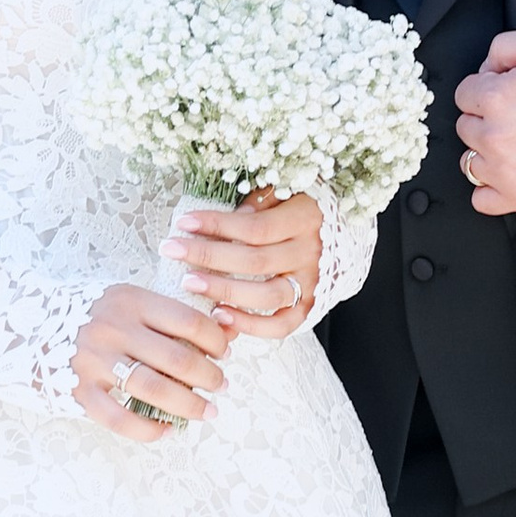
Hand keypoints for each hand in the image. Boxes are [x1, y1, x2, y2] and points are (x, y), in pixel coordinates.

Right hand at [74, 282, 236, 441]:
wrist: (29, 324)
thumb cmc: (93, 313)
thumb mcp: (129, 300)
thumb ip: (170, 312)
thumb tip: (228, 328)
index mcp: (131, 301)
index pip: (189, 321)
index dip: (216, 342)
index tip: (225, 353)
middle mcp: (113, 329)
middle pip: (178, 359)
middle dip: (210, 378)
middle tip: (222, 387)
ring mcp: (94, 361)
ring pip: (155, 391)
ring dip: (190, 405)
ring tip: (207, 411)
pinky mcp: (79, 391)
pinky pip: (120, 419)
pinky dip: (149, 430)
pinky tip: (167, 431)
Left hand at [164, 189, 323, 339]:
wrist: (343, 230)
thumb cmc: (303, 204)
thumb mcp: (286, 190)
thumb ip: (260, 202)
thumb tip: (232, 218)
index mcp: (305, 219)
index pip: (255, 227)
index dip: (218, 225)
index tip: (184, 222)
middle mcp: (311, 254)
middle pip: (254, 261)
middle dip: (208, 256)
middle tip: (172, 251)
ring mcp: (312, 284)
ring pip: (266, 296)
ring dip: (225, 291)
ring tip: (189, 283)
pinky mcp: (309, 307)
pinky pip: (281, 325)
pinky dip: (251, 326)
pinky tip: (219, 316)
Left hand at [454, 31, 515, 214]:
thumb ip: (505, 46)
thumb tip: (485, 68)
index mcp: (496, 97)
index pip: (464, 93)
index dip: (486, 90)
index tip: (509, 93)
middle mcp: (494, 135)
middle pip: (466, 126)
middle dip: (486, 120)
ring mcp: (504, 169)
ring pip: (470, 161)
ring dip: (488, 153)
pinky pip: (481, 199)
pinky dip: (491, 189)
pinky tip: (513, 171)